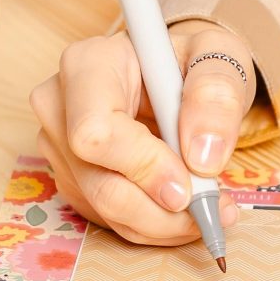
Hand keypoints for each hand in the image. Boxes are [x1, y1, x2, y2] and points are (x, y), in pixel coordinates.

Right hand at [29, 19, 254, 244]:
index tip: (188, 184)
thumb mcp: (219, 56)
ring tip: (210, 206)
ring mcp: (60, 147)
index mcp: (88, 64)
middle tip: (212, 208)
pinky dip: (154, 224)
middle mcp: (60, 106)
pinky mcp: (73, 178)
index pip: (95, 132)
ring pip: (106, 209)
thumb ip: (216, 95)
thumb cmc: (190, 59)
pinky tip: (184, 206)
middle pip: (99, 183)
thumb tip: (203, 157)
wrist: (176, 72)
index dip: (143, 167)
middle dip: (160, 209)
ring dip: (164, 222)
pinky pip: (111, 219)